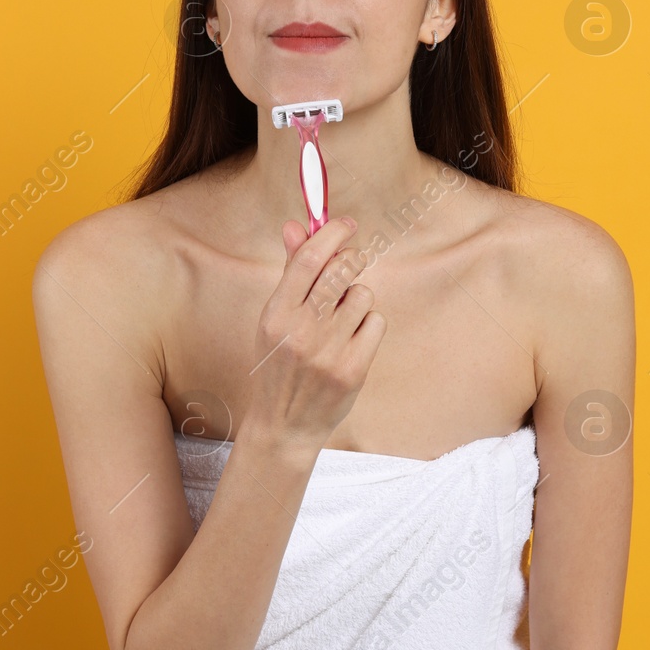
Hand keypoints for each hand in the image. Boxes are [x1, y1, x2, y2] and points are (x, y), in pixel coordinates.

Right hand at [243, 216, 385, 453]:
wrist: (285, 424)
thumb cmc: (280, 364)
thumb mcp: (274, 318)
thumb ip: (289, 271)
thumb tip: (295, 225)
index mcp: (275, 314)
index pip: (309, 258)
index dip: (331, 232)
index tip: (345, 224)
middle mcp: (300, 330)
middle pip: (342, 269)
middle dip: (352, 258)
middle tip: (350, 263)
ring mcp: (328, 351)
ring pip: (362, 294)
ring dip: (357, 298)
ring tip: (342, 317)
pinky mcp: (352, 369)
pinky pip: (375, 322)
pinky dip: (368, 325)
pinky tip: (352, 339)